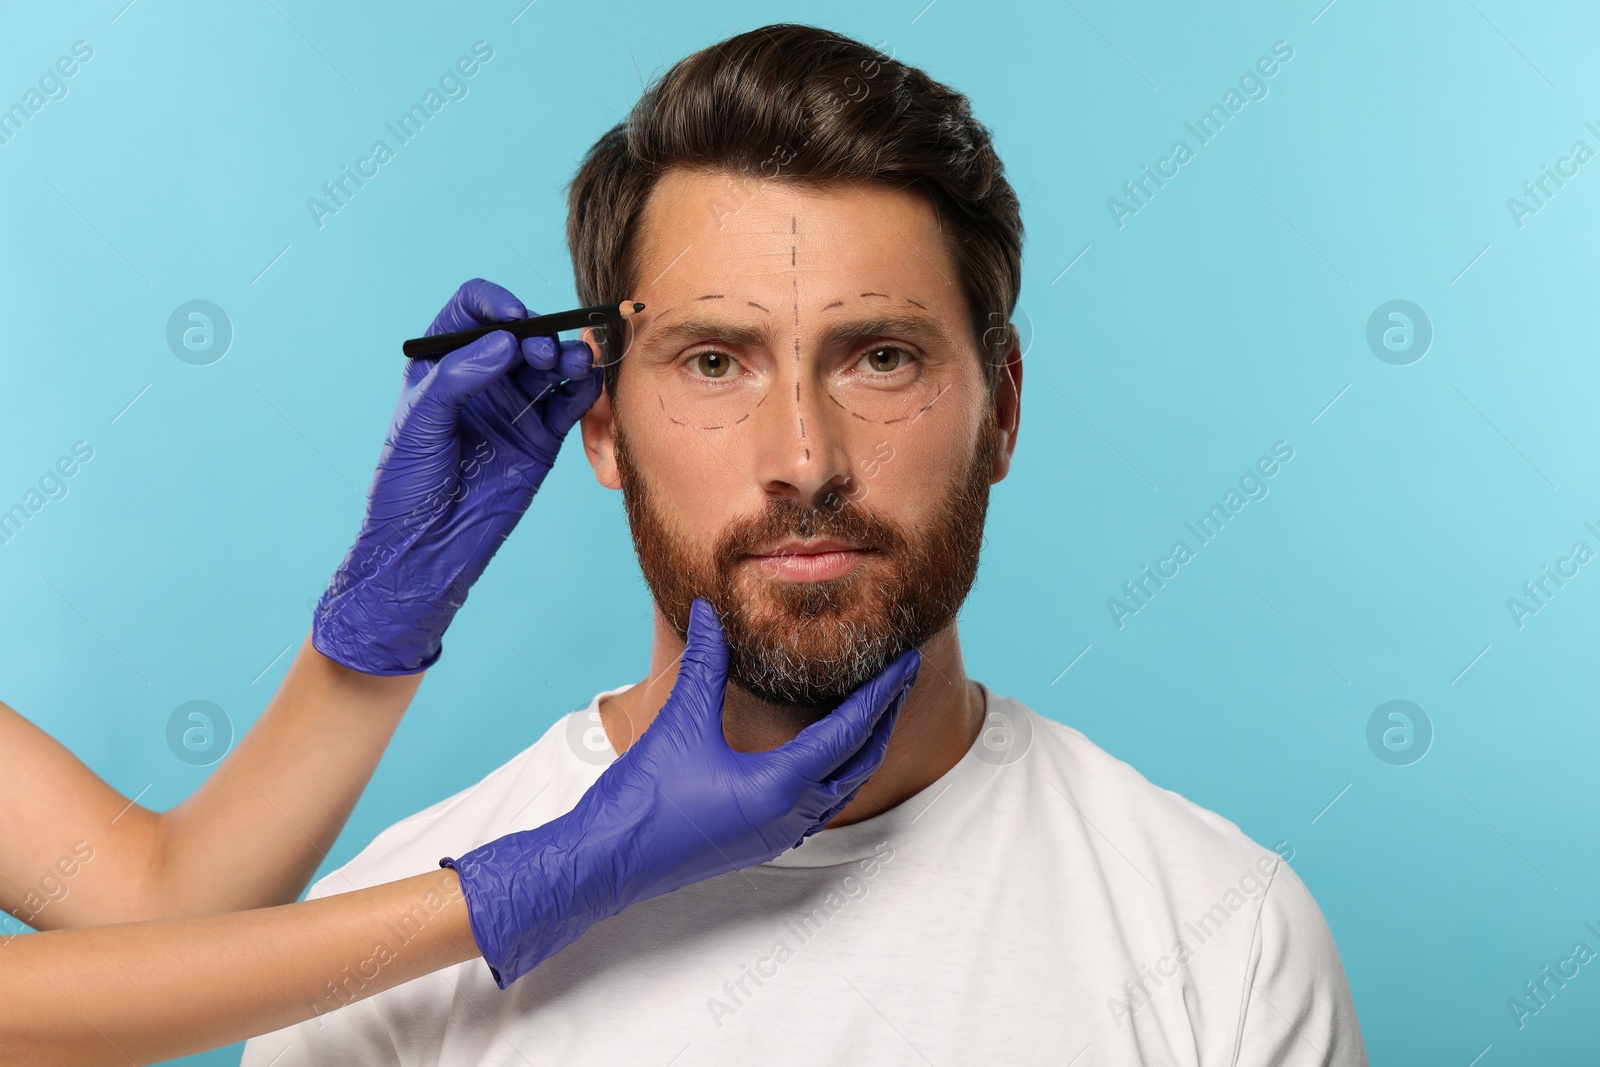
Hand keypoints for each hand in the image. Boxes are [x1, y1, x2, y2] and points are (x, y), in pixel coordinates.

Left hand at [313, 278, 603, 674]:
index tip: (511, 317)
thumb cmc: (407, 484)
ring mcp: (514, 407)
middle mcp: (483, 379)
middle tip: (541, 353)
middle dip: (537, 334)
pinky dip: (583, 391)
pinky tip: (584, 387)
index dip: (494, 303)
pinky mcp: (541, 438)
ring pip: (551, 366)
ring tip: (571, 364)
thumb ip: (458, 376)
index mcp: (444, 363)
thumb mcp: (420, 421)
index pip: (472, 310)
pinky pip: (569, 405)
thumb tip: (504, 341)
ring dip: (567, 357)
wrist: (427, 547)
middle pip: (521, 334)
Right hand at [442, 597, 920, 987]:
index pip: (852, 730)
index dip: (883, 692)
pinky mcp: (763, 841)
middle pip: (862, 760)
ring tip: (873, 706)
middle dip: (885, 716)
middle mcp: (792, 814)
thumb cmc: (643, 798)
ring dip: (864, 746)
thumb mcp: (680, 721)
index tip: (908, 660)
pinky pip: (821, 804)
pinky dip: (838, 770)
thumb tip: (708, 609)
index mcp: (782, 785)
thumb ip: (705, 662)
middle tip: (901, 676)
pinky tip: (827, 750)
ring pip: (845, 786)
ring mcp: (779, 833)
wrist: (606, 864)